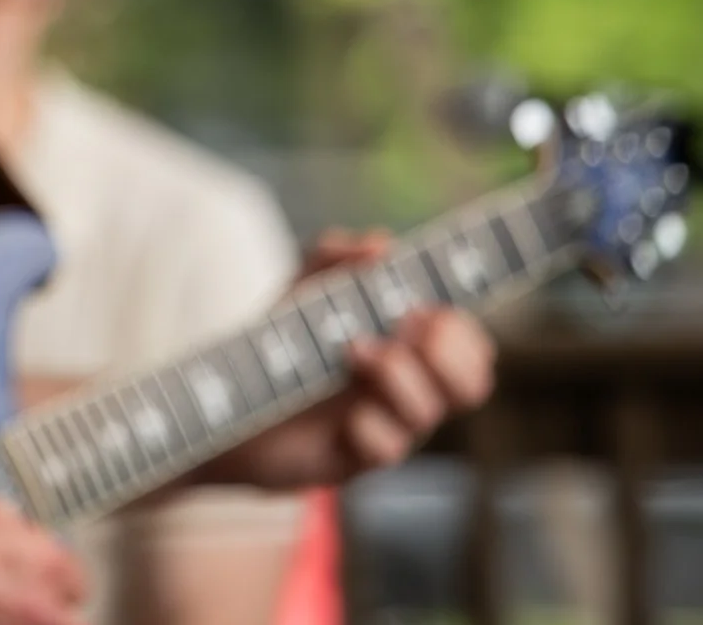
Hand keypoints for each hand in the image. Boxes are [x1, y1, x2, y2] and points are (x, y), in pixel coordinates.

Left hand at [207, 231, 496, 489]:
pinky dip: (368, 422)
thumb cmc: (283, 340)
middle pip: (471, 384)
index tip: (424, 308)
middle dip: (445, 353)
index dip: (461, 330)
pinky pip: (386, 448)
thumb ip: (335, 256)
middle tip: (402, 327)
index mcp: (410, 349)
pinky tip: (341, 412)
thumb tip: (379, 244)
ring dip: (399, 374)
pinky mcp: (355, 457)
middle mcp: (409, 390)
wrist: (230, 397)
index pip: (469, 346)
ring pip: (428, 413)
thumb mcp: (303, 286)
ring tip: (354, 350)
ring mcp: (386, 427)